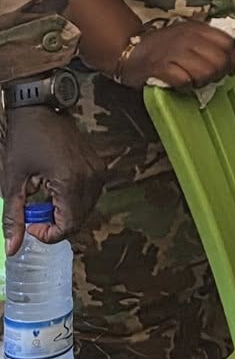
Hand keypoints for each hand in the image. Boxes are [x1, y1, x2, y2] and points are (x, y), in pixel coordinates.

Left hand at [3, 106, 101, 254]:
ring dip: (65, 213)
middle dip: (56, 224)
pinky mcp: (98, 164)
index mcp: (70, 182)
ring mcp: (98, 169)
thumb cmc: (24, 141)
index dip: (49, 234)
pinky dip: (73, 201)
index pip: (69, 225)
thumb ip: (13, 217)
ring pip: (86, 208)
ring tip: (43, 201)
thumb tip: (12, 249)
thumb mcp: (13, 181)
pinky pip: (90, 194)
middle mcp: (91, 177)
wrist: (40, 109)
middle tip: (34, 216)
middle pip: (80, 219)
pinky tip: (54, 190)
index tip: (30, 226)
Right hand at [122, 20, 234, 89]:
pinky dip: (186, 87)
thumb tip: (229, 60)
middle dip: (218, 74)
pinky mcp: (161, 67)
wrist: (129, 49)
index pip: (228, 44)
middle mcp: (188, 38)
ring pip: (205, 72)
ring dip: (202, 82)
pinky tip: (181, 85)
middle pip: (219, 61)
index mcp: (198, 29)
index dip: (233, 60)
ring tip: (194, 82)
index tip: (230, 70)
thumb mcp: (188, 35)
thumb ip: (208, 42)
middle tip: (209, 78)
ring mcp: (174, 52)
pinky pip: (185, 81)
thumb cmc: (163, 45)